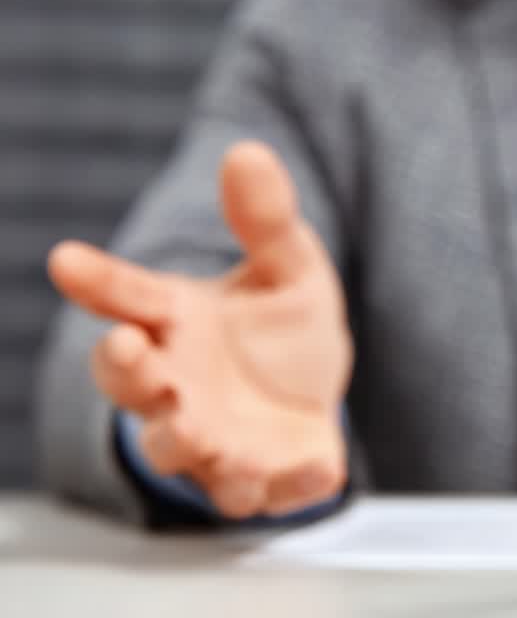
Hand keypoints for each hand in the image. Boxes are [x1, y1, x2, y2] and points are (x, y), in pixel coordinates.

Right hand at [48, 142, 352, 518]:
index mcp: (176, 325)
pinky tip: (323, 466)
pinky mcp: (266, 479)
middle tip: (126, 350)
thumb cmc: (280, 329)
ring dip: (183, 441)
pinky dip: (293, 483)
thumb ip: (265, 221)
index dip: (98, 280)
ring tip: (191, 430)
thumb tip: (248, 151)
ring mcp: (217, 438)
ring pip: (182, 450)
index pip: (127, 298)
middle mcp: (180, 385)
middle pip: (134, 384)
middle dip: (127, 371)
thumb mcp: (287, 267)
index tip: (66, 258)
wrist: (313, 395)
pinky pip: (270, 491)